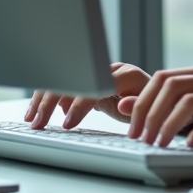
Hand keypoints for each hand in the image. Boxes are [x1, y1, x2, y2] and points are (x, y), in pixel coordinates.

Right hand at [25, 62, 151, 129]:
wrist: (160, 97)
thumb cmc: (156, 105)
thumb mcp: (149, 110)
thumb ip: (136, 105)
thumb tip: (122, 103)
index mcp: (125, 74)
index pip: (95, 85)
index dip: (79, 104)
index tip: (66, 123)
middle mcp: (110, 68)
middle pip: (72, 78)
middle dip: (52, 101)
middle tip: (38, 122)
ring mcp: (99, 72)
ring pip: (65, 79)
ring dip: (45, 98)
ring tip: (32, 118)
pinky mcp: (92, 80)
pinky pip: (67, 84)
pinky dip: (51, 96)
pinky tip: (40, 111)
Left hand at [122, 62, 192, 154]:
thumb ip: (184, 103)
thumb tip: (134, 105)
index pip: (165, 76)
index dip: (143, 100)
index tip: (133, 124)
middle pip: (170, 85)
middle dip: (147, 112)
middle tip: (139, 136)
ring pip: (187, 102)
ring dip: (165, 126)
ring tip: (158, 144)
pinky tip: (189, 145)